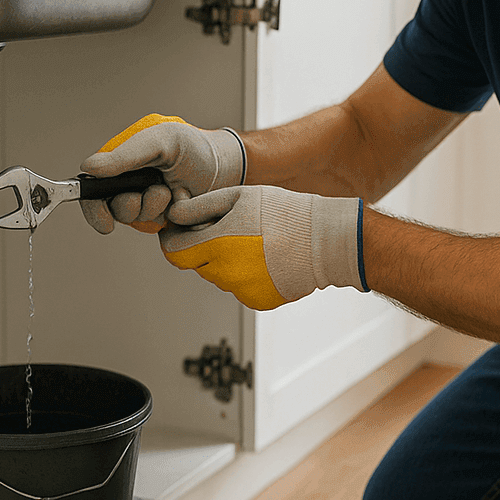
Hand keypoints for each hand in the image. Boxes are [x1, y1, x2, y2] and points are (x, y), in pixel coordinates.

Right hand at [80, 114, 245, 234]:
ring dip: (153, 207)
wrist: (226, 167)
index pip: (92, 188)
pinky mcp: (163, 218)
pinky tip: (181, 202)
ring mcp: (145, 202)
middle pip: (111, 208)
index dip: (94, 207)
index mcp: (121, 161)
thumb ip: (126, 154)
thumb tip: (89, 167)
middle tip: (156, 192)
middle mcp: (129, 183)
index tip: (106, 221)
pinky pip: (155, 227)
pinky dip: (169, 216)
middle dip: (131, 206)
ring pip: (134, 218)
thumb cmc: (195, 147)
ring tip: (172, 191)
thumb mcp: (161, 140)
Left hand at [159, 185, 365, 309]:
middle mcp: (226, 274)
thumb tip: (172, 216)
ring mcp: (241, 292)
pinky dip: (245, 275)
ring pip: (217, 276)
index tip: (185, 226)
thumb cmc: (285, 212)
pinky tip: (266, 259)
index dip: (174, 237)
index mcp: (218, 244)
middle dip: (203, 246)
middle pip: (195, 263)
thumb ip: (200, 206)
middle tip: (229, 227)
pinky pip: (238, 288)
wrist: (327, 241)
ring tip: (254, 241)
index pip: (173, 251)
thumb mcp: (240, 197)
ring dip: (225, 261)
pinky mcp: (256, 302)